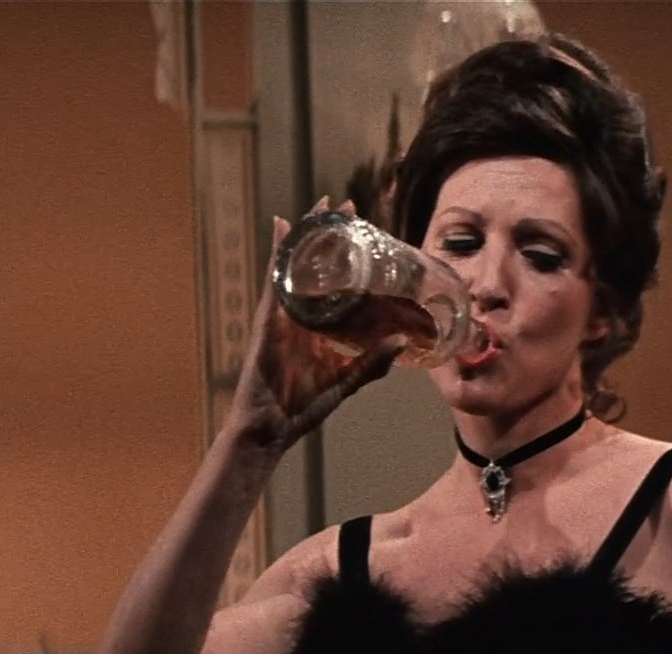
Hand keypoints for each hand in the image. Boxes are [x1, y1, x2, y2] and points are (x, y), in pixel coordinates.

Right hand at [227, 197, 402, 455]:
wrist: (270, 429)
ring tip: (320, 206)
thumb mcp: (346, 382)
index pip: (335, 281)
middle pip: (315, 264)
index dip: (347, 254)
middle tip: (346, 204)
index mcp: (318, 327)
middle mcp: (299, 314)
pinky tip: (282, 227)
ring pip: (295, 264)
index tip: (363, 227)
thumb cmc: (301, 409)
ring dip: (307, 233)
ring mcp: (281, 314)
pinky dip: (278, 252)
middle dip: (328, 233)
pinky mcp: (267, 320)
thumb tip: (404, 341)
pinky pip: (274, 279)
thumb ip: (372, 363)